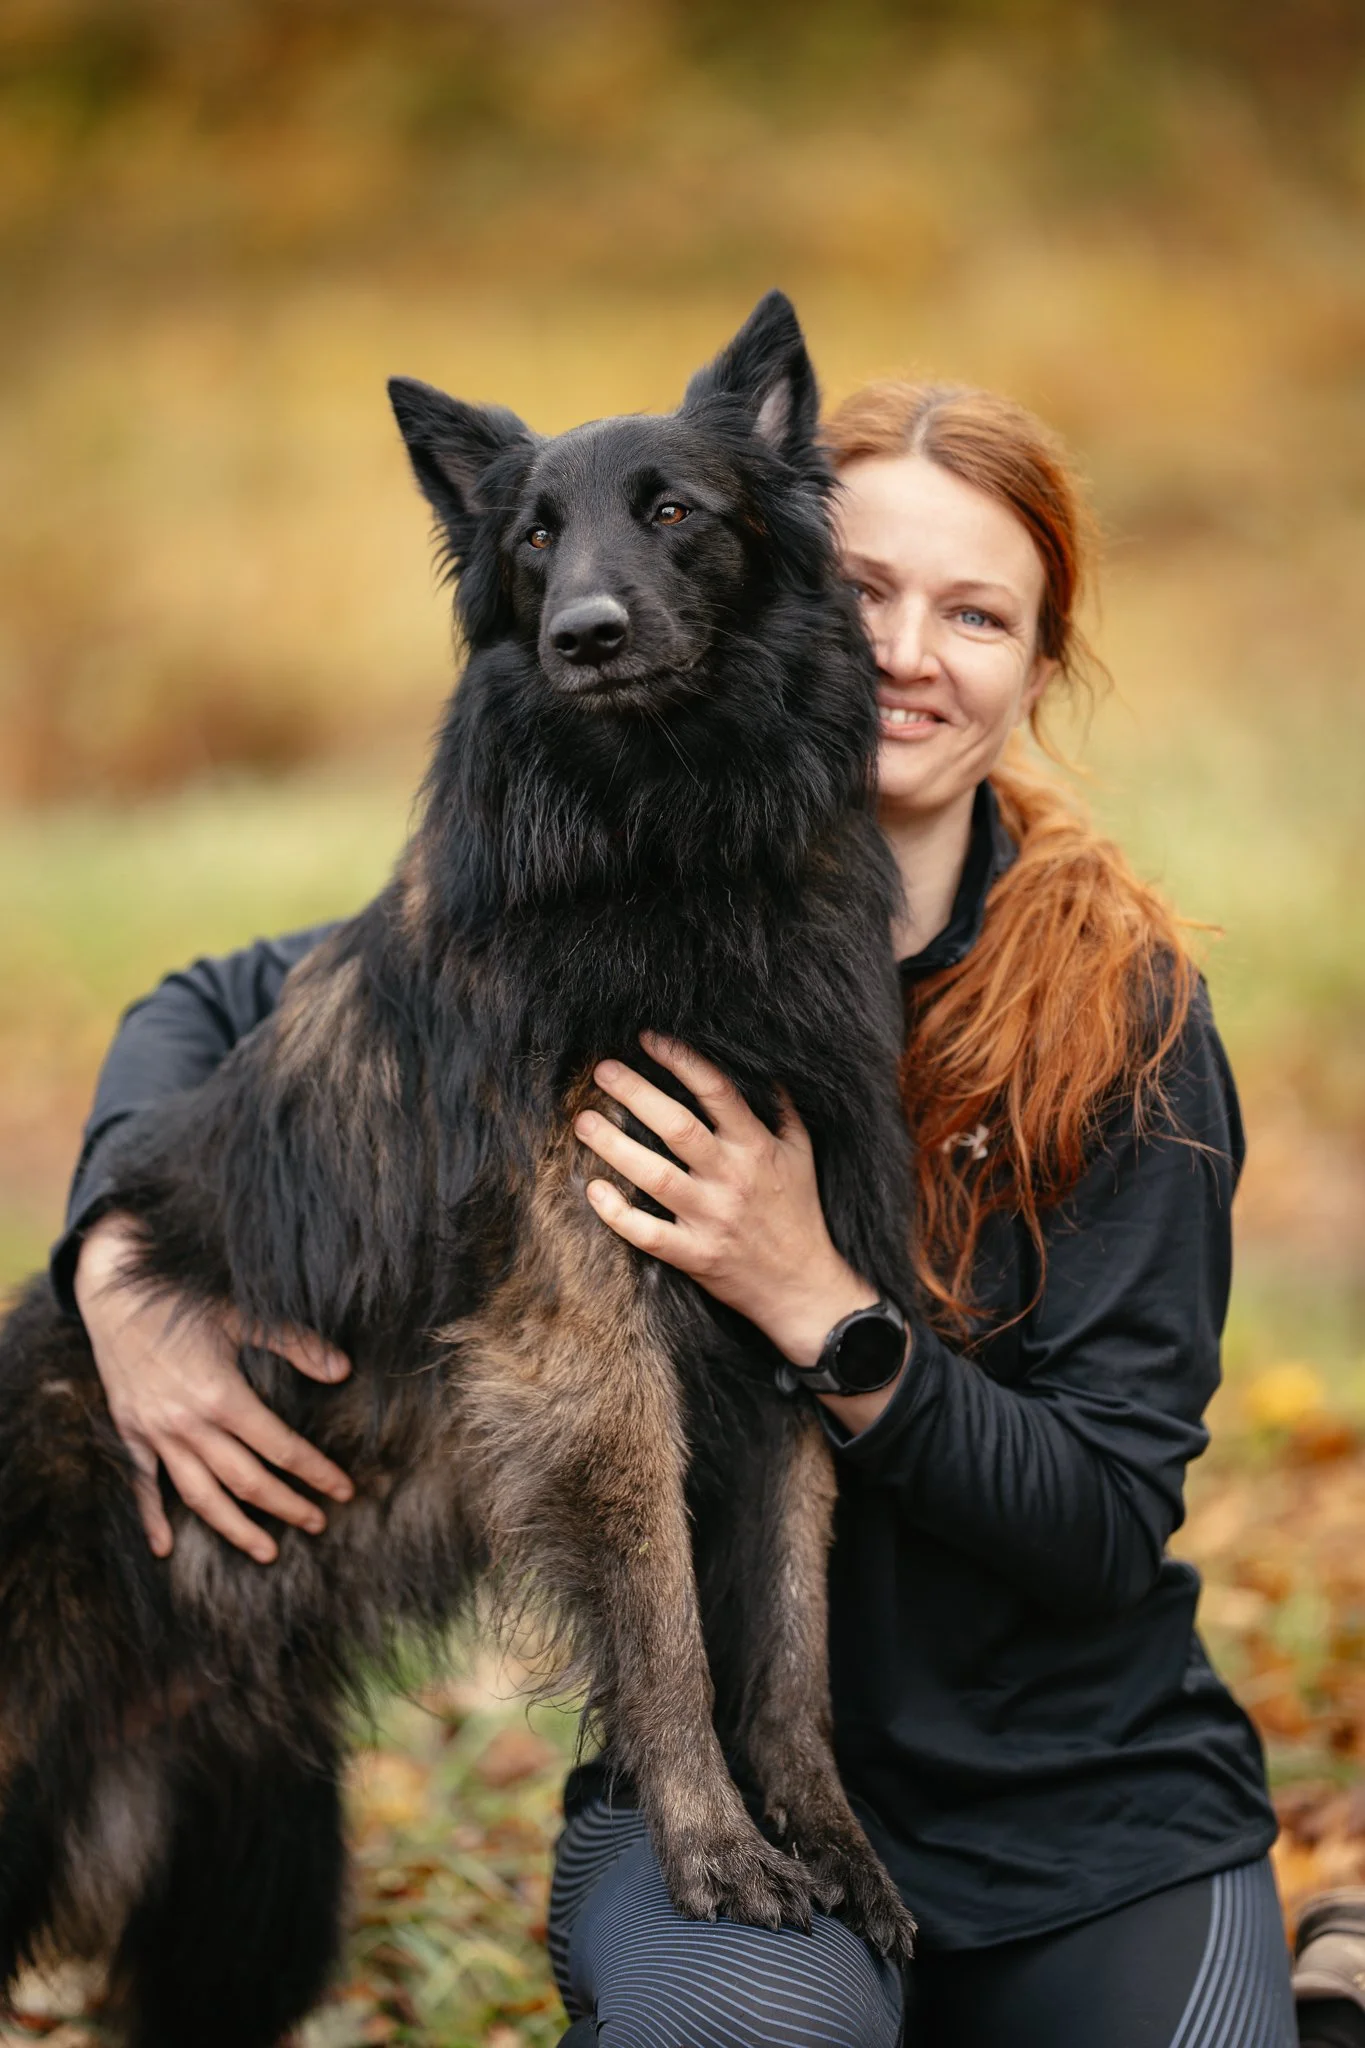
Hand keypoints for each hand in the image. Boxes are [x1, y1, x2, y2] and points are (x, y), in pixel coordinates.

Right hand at [74, 1212, 354, 1565]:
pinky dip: (151, 1520)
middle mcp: (187, 1422)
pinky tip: (163, 1549)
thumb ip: (295, 1344)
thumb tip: (343, 1371)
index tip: (343, 1491)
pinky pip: (141, 1486)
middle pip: (245, 1480)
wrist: (115, 1291)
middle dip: (286, 1506)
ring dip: (234, 1528)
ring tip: (267, 1551)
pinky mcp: (130, 1433)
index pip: (280, 1447)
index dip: (315, 1472)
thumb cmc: (185, 1300)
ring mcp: (155, 1433)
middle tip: (318, 1524)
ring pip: (199, 1495)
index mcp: (221, 1394)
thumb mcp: (243, 1315)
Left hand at [572, 1033, 880, 1370]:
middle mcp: (732, 1179)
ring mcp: (711, 1218)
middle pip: (676, 1127)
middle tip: (602, 1069)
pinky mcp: (694, 1255)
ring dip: (614, 1146)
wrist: (803, 1285)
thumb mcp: (800, 1152)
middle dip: (636, 1092)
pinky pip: (647, 1233)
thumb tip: (760, 1065)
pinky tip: (592, 1189)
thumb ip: (780, 1108)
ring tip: (584, 1121)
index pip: (716, 1091)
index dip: (681, 1060)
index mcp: (756, 1147)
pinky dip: (617, 1213)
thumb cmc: (799, 1212)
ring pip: (654, 1176)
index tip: (648, 1038)